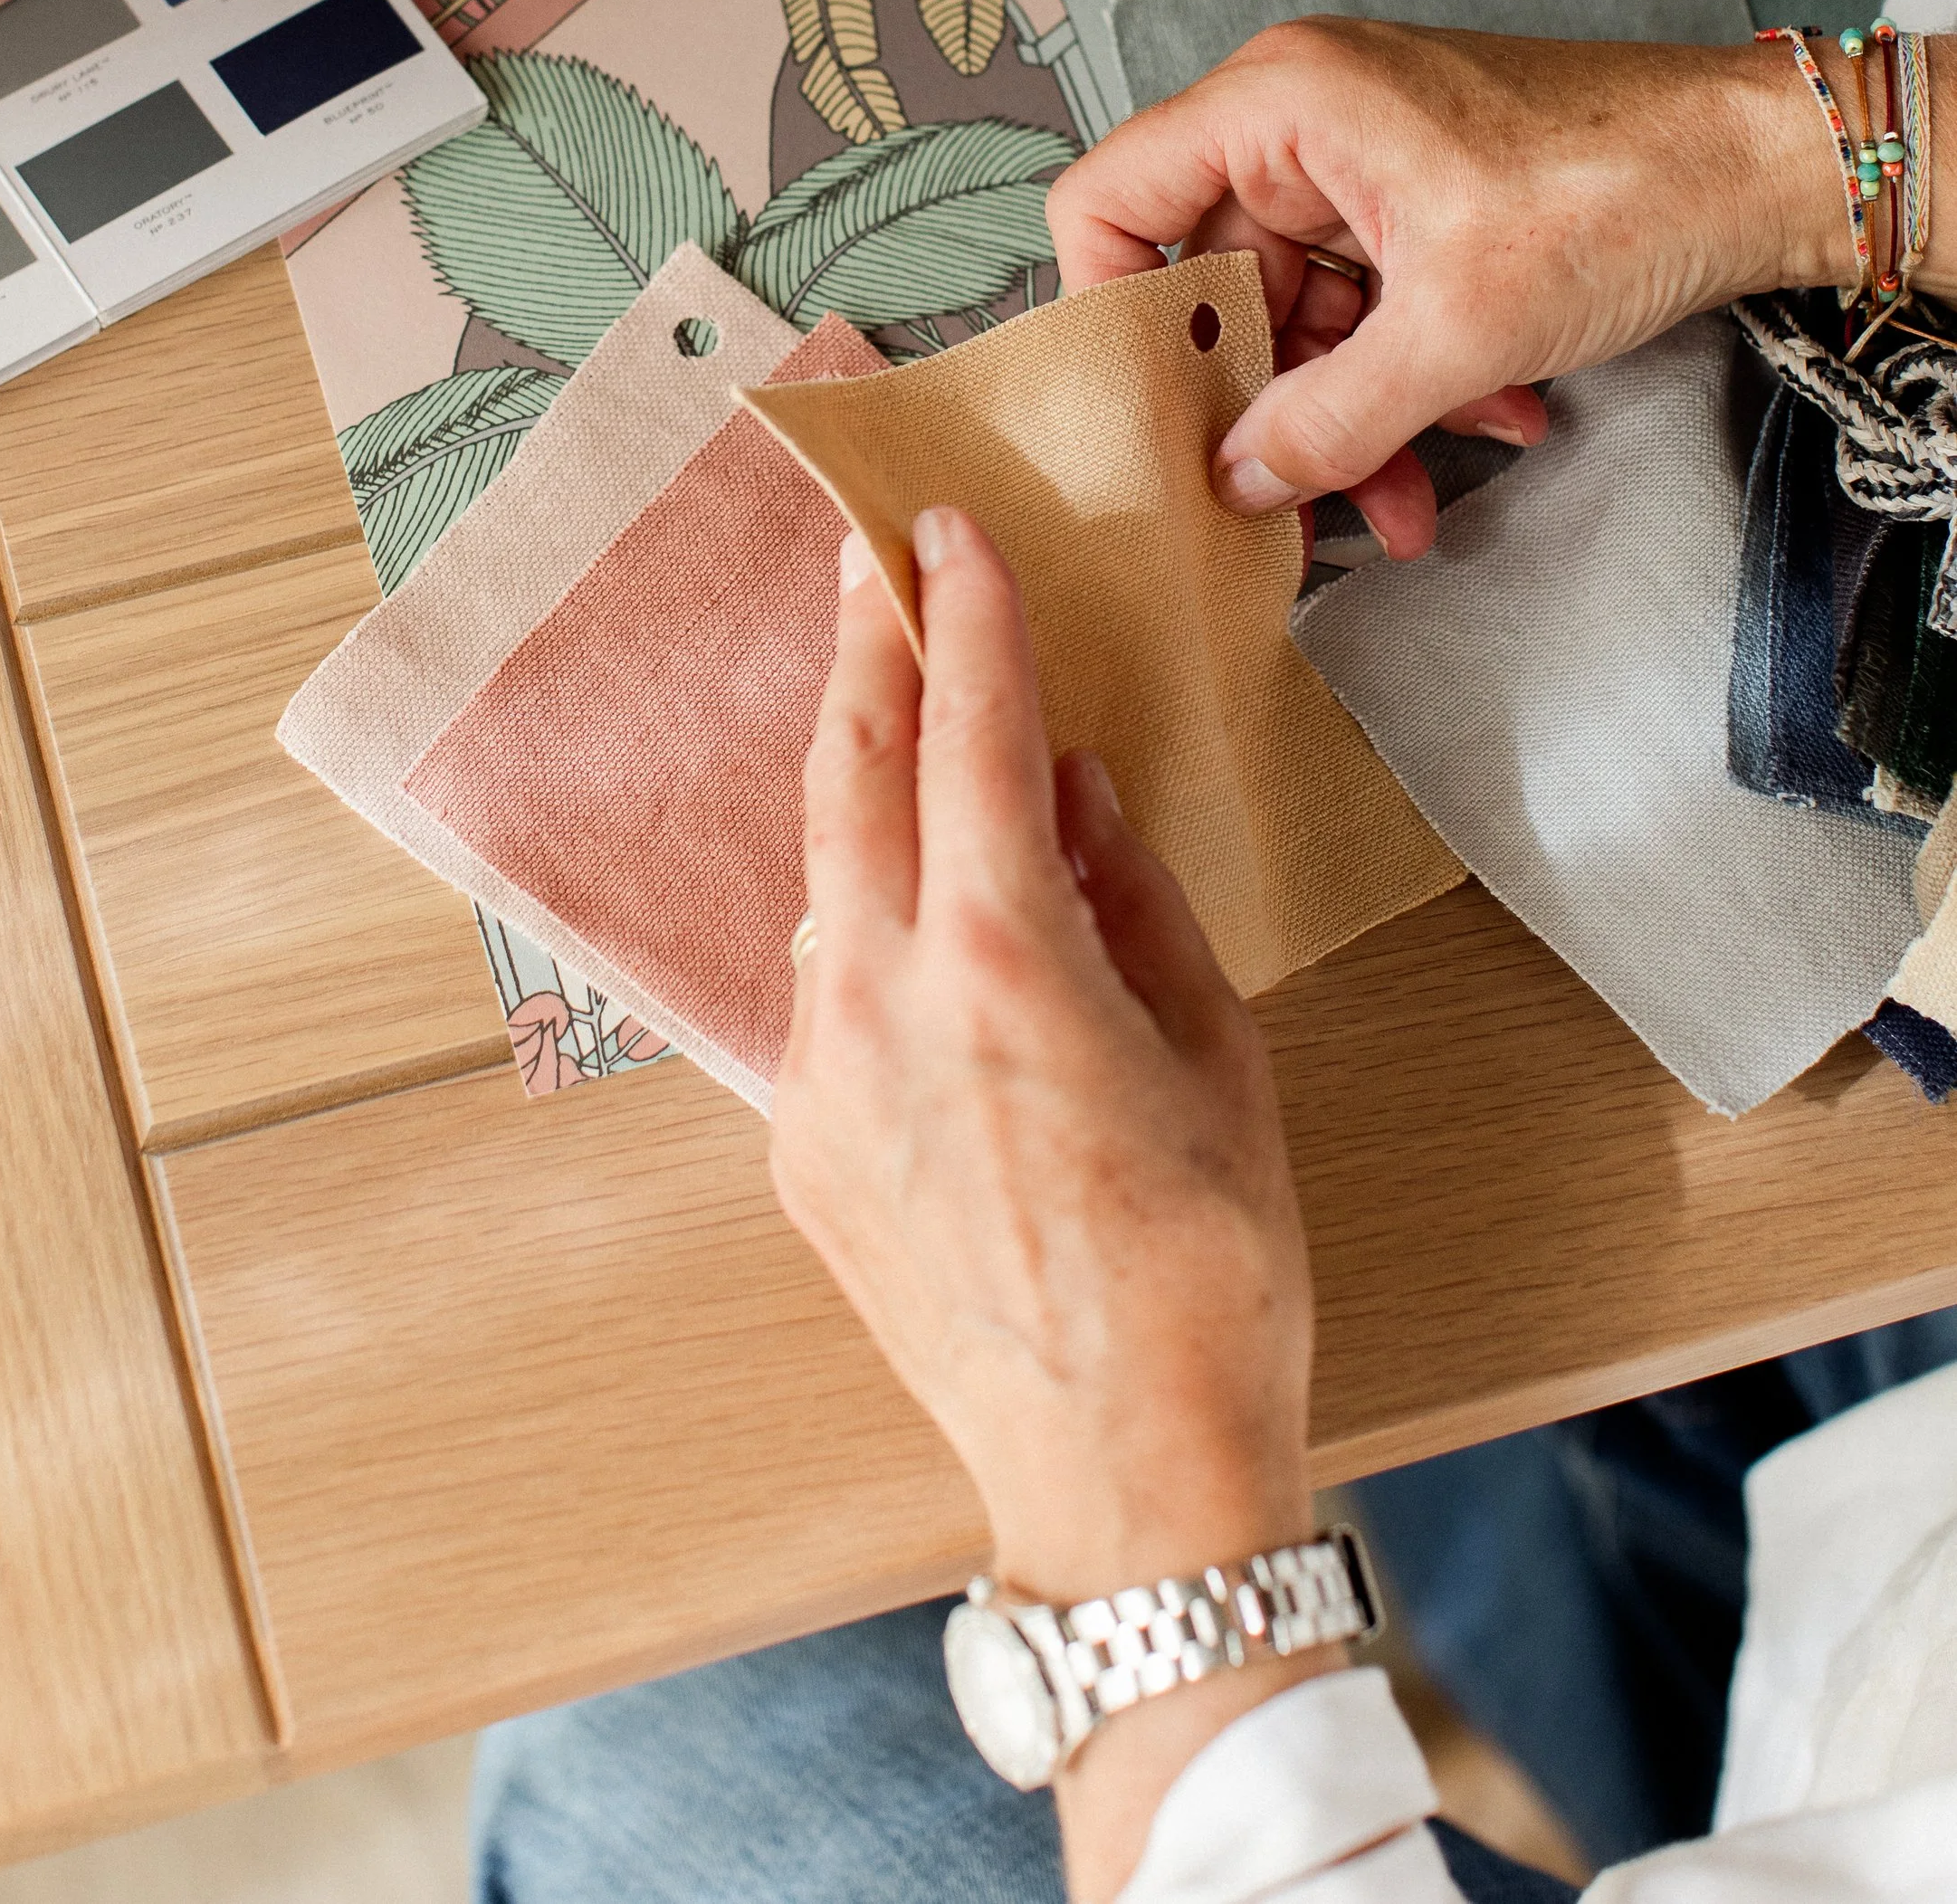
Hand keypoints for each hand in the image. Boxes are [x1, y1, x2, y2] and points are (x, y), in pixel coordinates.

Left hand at [771, 507, 1330, 1895]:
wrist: (1122, 1478)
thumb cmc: (1210, 1272)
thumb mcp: (1214, 1054)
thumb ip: (1129, 898)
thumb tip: (1068, 789)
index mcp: (1001, 967)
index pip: (968, 739)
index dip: (963, 620)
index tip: (949, 531)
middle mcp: (879, 1006)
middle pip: (849, 777)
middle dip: (862, 651)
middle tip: (870, 557)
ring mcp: (817, 1081)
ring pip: (821, 880)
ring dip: (854, 779)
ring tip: (889, 699)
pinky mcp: (796, 1148)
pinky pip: (819, 987)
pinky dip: (859, 911)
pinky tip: (904, 894)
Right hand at [1049, 22, 1858, 555]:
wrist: (1767, 166)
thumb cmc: (1622, 191)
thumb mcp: (1456, 332)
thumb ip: (1327, 419)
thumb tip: (1238, 481)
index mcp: (1278, 104)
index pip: (1112, 199)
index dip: (1109, 312)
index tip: (1150, 415)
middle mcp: (1304, 117)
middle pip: (1215, 278)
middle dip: (1268, 402)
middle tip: (1299, 504)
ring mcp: (1365, 155)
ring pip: (1304, 308)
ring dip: (1356, 408)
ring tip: (1419, 495)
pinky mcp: (1423, 193)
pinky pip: (1374, 300)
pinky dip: (1414, 372)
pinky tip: (1493, 420)